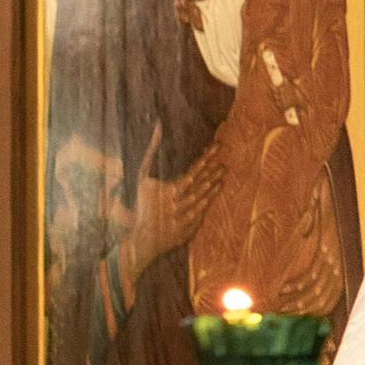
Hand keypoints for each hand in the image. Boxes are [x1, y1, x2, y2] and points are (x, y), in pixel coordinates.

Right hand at [126, 124, 222, 280]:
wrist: (141, 238)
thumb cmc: (143, 203)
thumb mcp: (143, 177)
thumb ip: (152, 151)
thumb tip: (159, 126)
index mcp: (168, 192)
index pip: (192, 172)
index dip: (206, 159)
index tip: (216, 147)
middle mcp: (178, 206)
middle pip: (201, 185)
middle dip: (212, 171)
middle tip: (222, 160)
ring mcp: (185, 219)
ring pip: (204, 199)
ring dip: (214, 184)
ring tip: (222, 171)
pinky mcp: (189, 230)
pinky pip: (203, 212)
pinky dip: (209, 199)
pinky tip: (216, 187)